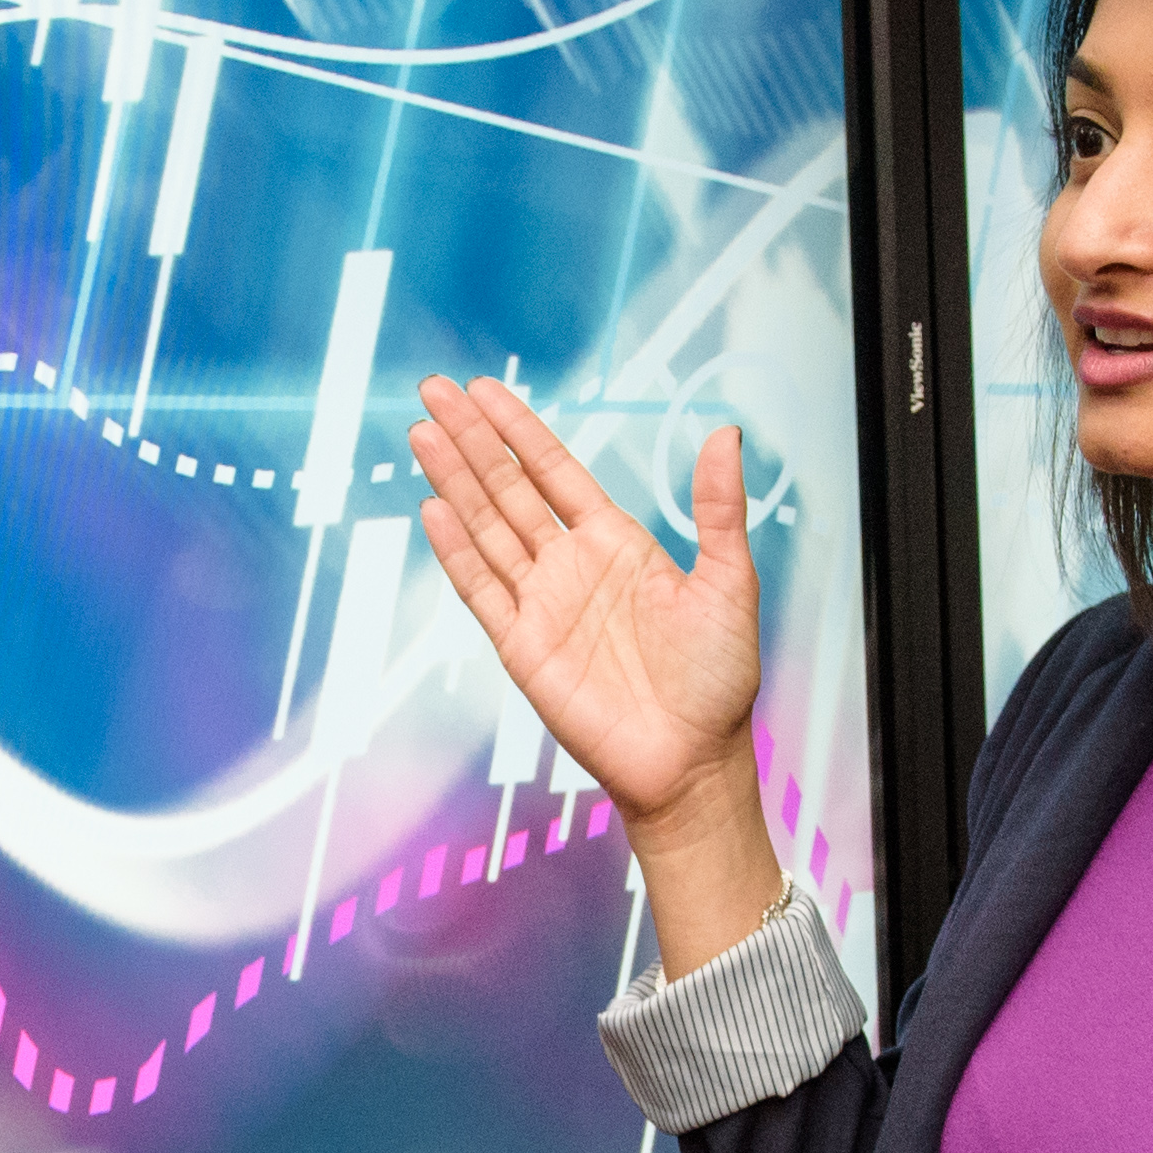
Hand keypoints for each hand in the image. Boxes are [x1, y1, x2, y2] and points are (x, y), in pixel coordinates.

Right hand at [403, 375, 769, 844]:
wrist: (693, 761)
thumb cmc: (718, 680)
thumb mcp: (729, 582)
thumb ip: (717, 509)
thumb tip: (726, 434)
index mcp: (618, 544)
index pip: (556, 472)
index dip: (520, 430)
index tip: (485, 391)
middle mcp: (572, 567)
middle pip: (508, 488)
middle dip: (472, 439)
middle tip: (434, 391)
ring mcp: (542, 605)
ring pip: (487, 527)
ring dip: (453, 481)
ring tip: (423, 433)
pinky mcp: (522, 648)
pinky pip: (481, 590)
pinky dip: (456, 551)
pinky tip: (433, 508)